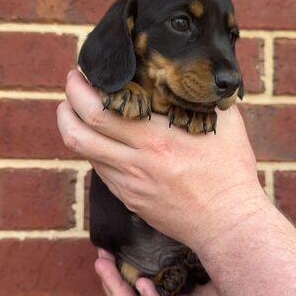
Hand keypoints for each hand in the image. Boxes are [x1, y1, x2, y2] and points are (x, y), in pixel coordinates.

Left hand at [57, 69, 265, 249]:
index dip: (81, 91)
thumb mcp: (228, 125)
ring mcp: (129, 184)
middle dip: (65, 104)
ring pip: (84, 153)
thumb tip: (199, 76)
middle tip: (72, 86)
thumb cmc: (230, 173)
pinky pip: (100, 170)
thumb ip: (208, 97)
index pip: (100, 112)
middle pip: (79, 133)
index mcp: (157, 139)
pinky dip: (93, 149)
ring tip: (77, 109)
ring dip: (72, 127)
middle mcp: (136, 162)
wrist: (227, 222)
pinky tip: (102, 139)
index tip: (81, 73)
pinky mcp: (130, 198)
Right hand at [95, 249, 236, 295]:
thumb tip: (181, 206)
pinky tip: (142, 286)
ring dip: (119, 290)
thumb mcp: (210, 258)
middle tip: (98, 257)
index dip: (118, 268)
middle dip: (110, 279)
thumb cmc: (240, 285)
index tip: (105, 246)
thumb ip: (194, 240)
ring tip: (106, 269)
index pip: (135, 284)